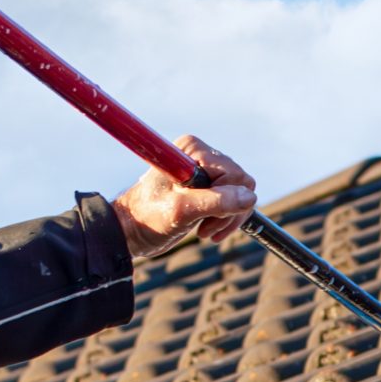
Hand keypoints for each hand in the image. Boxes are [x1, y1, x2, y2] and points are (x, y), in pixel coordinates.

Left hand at [114, 135, 257, 260]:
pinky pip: (236, 200)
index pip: (234, 174)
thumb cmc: (147, 218)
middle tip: (204, 229)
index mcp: (192, 150)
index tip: (203, 216)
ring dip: (226, 218)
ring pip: (242, 194)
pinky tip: (206, 229)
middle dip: (227, 212)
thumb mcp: (181, 211)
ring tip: (203, 231)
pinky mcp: (208, 186)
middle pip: (241, 184)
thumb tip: (249, 197)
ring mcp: (206, 171)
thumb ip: (216, 202)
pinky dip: (226, 219)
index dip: (225, 199)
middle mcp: (201, 155)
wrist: (131, 231)